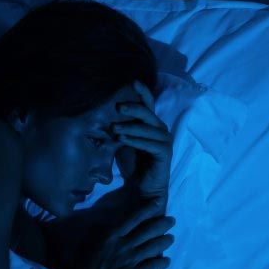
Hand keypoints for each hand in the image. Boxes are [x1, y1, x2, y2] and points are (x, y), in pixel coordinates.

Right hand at [66, 199, 174, 268]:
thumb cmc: (82, 266)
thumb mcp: (88, 243)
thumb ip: (102, 233)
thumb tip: (109, 225)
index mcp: (112, 235)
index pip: (134, 219)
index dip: (148, 210)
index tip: (158, 203)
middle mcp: (124, 245)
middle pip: (148, 231)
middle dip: (162, 224)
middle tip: (172, 220)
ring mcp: (130, 261)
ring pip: (153, 247)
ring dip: (164, 242)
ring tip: (171, 238)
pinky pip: (152, 268)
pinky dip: (161, 264)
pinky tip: (167, 261)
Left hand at [112, 80, 172, 201]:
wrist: (143, 187)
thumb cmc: (134, 164)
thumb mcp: (123, 143)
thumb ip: (119, 130)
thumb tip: (103, 119)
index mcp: (150, 124)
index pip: (148, 105)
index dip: (143, 92)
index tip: (133, 82)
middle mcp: (160, 129)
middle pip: (148, 114)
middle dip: (134, 109)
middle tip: (119, 107)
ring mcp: (164, 141)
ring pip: (148, 129)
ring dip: (131, 128)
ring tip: (115, 129)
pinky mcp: (165, 153)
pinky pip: (151, 144)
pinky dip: (136, 141)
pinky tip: (123, 140)